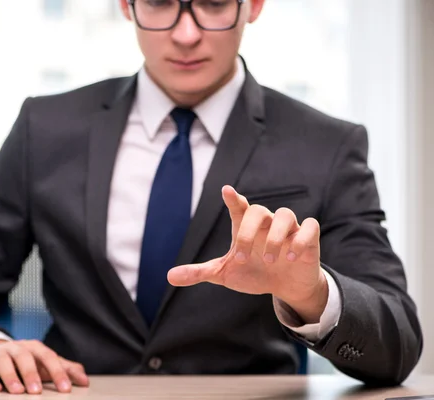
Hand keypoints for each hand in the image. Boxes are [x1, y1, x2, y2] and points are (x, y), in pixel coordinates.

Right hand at [0, 339, 88, 393]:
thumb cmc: (23, 362)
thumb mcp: (44, 364)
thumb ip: (65, 369)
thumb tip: (85, 380)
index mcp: (34, 348)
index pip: (48, 357)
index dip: (58, 372)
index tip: (66, 389)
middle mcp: (16, 348)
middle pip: (25, 357)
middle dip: (32, 374)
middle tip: (37, 392)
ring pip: (3, 362)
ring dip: (10, 377)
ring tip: (17, 391)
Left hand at [168, 185, 327, 322]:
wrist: (284, 287)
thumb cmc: (253, 273)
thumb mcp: (225, 274)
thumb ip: (200, 272)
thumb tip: (170, 276)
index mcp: (245, 227)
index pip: (239, 207)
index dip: (233, 198)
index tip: (226, 191)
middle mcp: (266, 224)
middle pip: (258, 211)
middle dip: (247, 233)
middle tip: (241, 257)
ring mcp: (288, 230)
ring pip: (286, 214)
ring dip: (275, 237)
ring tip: (268, 259)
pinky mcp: (308, 238)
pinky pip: (309, 227)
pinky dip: (300, 240)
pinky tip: (292, 258)